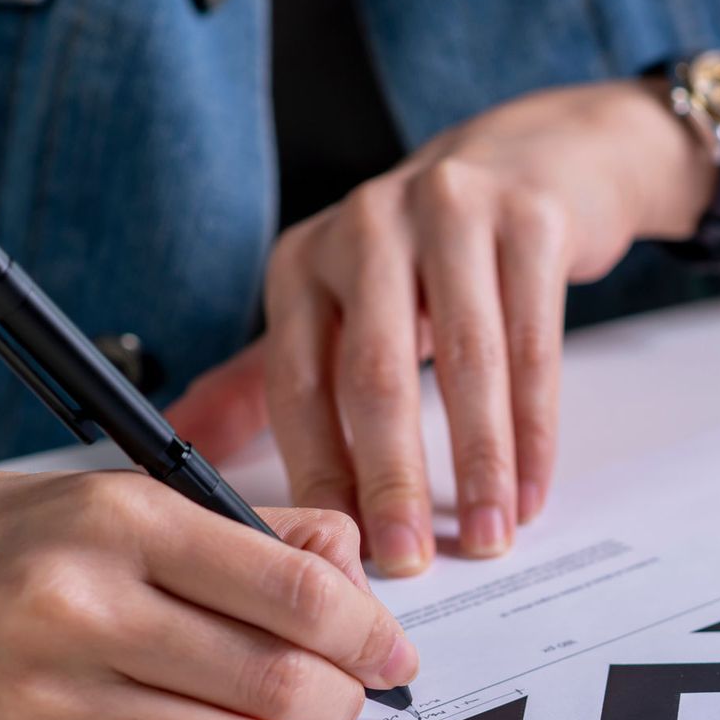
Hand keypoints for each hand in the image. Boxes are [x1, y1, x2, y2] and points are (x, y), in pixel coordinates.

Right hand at [0, 470, 418, 719]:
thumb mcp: (120, 495)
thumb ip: (249, 531)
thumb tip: (351, 570)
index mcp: (120, 523)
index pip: (293, 589)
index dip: (368, 630)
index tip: (393, 650)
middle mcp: (85, 610)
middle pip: (279, 679)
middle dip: (347, 696)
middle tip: (357, 692)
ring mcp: (55, 701)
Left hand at [168, 81, 710, 574]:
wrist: (537, 158)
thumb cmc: (432, 252)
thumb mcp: (342, 301)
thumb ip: (265, 374)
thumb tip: (182, 442)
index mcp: (306, 260)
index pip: (298, 381)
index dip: (318, 474)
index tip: (337, 556)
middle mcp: (366, 226)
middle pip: (374, 373)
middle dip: (390, 480)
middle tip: (407, 561)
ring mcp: (451, 214)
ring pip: (467, 362)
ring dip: (478, 464)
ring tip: (489, 535)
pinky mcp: (528, 219)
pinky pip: (535, 343)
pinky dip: (535, 428)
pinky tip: (532, 485)